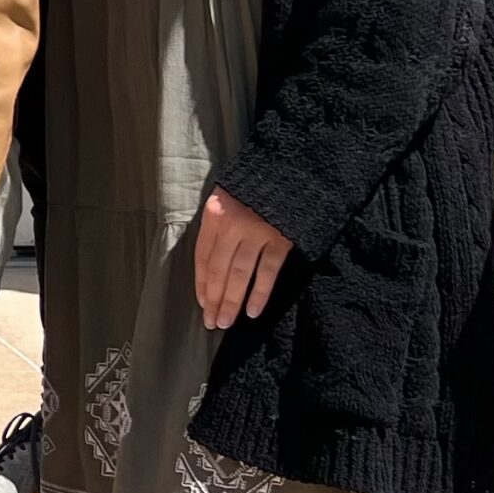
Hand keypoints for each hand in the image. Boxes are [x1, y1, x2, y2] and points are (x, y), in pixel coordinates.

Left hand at [194, 186, 292, 330]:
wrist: (292, 170)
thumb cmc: (254, 187)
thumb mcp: (227, 198)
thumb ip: (219, 226)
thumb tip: (211, 263)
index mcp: (215, 214)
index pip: (202, 256)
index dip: (201, 282)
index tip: (202, 303)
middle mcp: (232, 225)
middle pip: (219, 269)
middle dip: (214, 299)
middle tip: (212, 322)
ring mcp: (257, 233)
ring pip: (240, 274)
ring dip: (232, 301)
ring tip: (226, 322)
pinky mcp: (281, 239)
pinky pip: (267, 272)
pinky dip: (259, 293)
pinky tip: (252, 311)